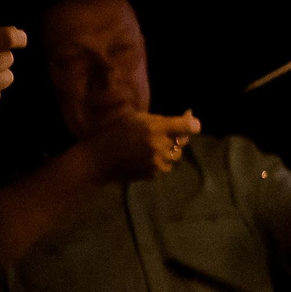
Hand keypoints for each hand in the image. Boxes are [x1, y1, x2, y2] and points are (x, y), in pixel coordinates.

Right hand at [81, 109, 200, 182]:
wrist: (98, 159)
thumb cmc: (113, 132)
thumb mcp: (135, 118)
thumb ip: (160, 119)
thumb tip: (187, 117)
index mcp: (155, 128)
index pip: (187, 126)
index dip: (192, 123)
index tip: (191, 121)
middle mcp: (159, 145)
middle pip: (183, 142)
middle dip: (177, 137)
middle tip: (163, 133)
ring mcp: (157, 161)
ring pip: (175, 156)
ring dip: (169, 150)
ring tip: (150, 146)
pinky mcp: (153, 174)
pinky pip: (165, 166)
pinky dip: (160, 161)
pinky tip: (144, 157)